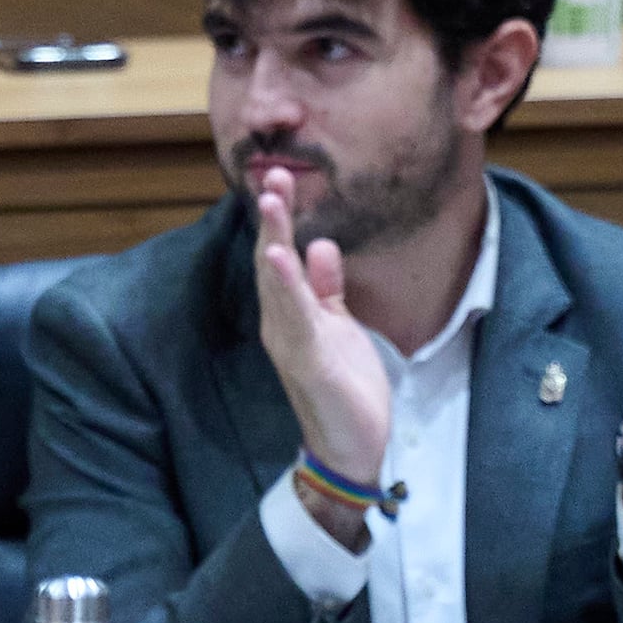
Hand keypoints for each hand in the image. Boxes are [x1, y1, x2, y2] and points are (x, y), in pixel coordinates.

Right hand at [246, 166, 394, 491]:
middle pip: (272, 262)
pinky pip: (295, 318)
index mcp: (291, 314)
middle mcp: (282, 324)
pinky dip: (287, 287)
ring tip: (271, 202)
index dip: (280, 219)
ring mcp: (291, 342)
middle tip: (271, 175)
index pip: (281, 257)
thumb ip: (326, 287)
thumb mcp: (338, 326)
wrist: (351, 447)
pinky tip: (282, 259)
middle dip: (272, 219)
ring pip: (278, 284)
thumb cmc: (345, 388)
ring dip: (273, 241)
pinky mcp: (308, 361)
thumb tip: (318, 245)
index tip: (281, 179)